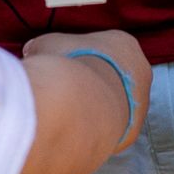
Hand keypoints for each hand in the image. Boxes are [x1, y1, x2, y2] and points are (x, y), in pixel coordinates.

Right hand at [24, 30, 151, 151]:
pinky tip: (76, 127)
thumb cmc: (67, 65)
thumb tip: (32, 51)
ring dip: (94, 105)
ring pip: (115, 102)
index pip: (104, 48)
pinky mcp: (133, 130)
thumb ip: (42, 46)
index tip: (64, 64)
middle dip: (91, 81)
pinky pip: (112, 126)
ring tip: (67, 111)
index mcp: (125, 43)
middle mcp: (140, 71)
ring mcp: (141, 103)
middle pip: (114, 75)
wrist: (82, 101)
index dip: (81, 56)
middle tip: (66, 88)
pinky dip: (96, 126)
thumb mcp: (46, 44)